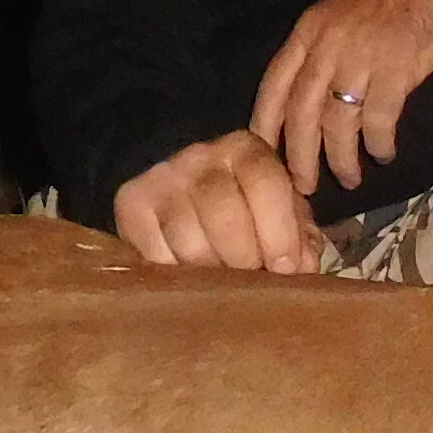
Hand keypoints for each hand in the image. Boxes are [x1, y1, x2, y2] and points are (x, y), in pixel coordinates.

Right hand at [109, 131, 320, 275]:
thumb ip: (299, 237)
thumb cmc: (242, 208)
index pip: (265, 183)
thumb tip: (302, 268)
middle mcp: (200, 157)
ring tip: (222, 282)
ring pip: (188, 239)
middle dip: (244, 258)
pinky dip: (177, 275)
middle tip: (251, 281)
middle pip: (224, 215)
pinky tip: (190, 276)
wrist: (177, 190)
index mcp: (245, 150)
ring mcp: (161, 179)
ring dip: (210, 272)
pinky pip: (156, 254)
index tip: (285, 269)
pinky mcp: (130, 204)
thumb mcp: (278, 213)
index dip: (279, 232)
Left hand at [251, 0, 432, 193]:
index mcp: (307, 33)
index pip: (274, 85)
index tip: (264, 156)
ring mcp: (360, 58)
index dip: (265, 124)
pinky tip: (384, 154)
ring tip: (350, 178)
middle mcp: (326, 47)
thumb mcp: (334, 18)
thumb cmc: (382, 1)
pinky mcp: (395, 70)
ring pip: (337, 124)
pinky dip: (378, 144)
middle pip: (301, 113)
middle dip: (299, 157)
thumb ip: (316, 56)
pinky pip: (378, 120)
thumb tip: (303, 109)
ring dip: (341, 159)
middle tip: (305, 186)